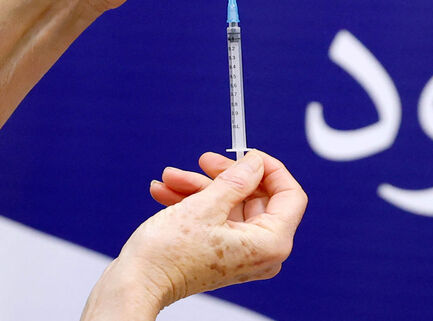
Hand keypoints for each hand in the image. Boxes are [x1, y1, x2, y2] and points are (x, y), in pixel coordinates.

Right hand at [83, 150, 306, 318]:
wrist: (135, 286)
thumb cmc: (168, 257)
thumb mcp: (206, 205)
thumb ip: (237, 179)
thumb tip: (256, 163)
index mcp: (271, 243)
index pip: (291, 195)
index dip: (270, 168)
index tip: (248, 154)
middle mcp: (263, 252)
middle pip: (257, 198)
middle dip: (225, 176)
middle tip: (204, 160)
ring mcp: (242, 254)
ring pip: (231, 205)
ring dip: (201, 187)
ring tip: (172, 176)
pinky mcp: (222, 253)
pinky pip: (218, 219)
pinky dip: (195, 202)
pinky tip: (168, 190)